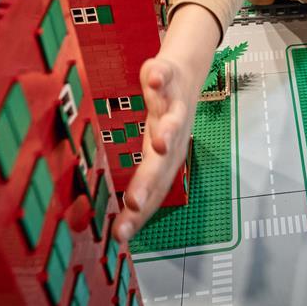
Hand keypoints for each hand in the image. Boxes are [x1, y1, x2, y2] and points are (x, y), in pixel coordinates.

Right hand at [113, 56, 198, 242]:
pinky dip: (159, 77)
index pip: (154, 189)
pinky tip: (152, 80)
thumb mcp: (154, 151)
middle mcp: (172, 133)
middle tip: (134, 202)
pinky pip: (164, 76)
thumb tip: (117, 230)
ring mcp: (172, 104)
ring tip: (159, 141)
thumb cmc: (166, 117)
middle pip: (164, 160)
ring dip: (168, 130)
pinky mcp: (169, 75)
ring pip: (173, 119)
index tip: (119, 235)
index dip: (139, 212)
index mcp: (165, 156)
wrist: (189, 70)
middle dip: (150, 181)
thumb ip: (139, 184)